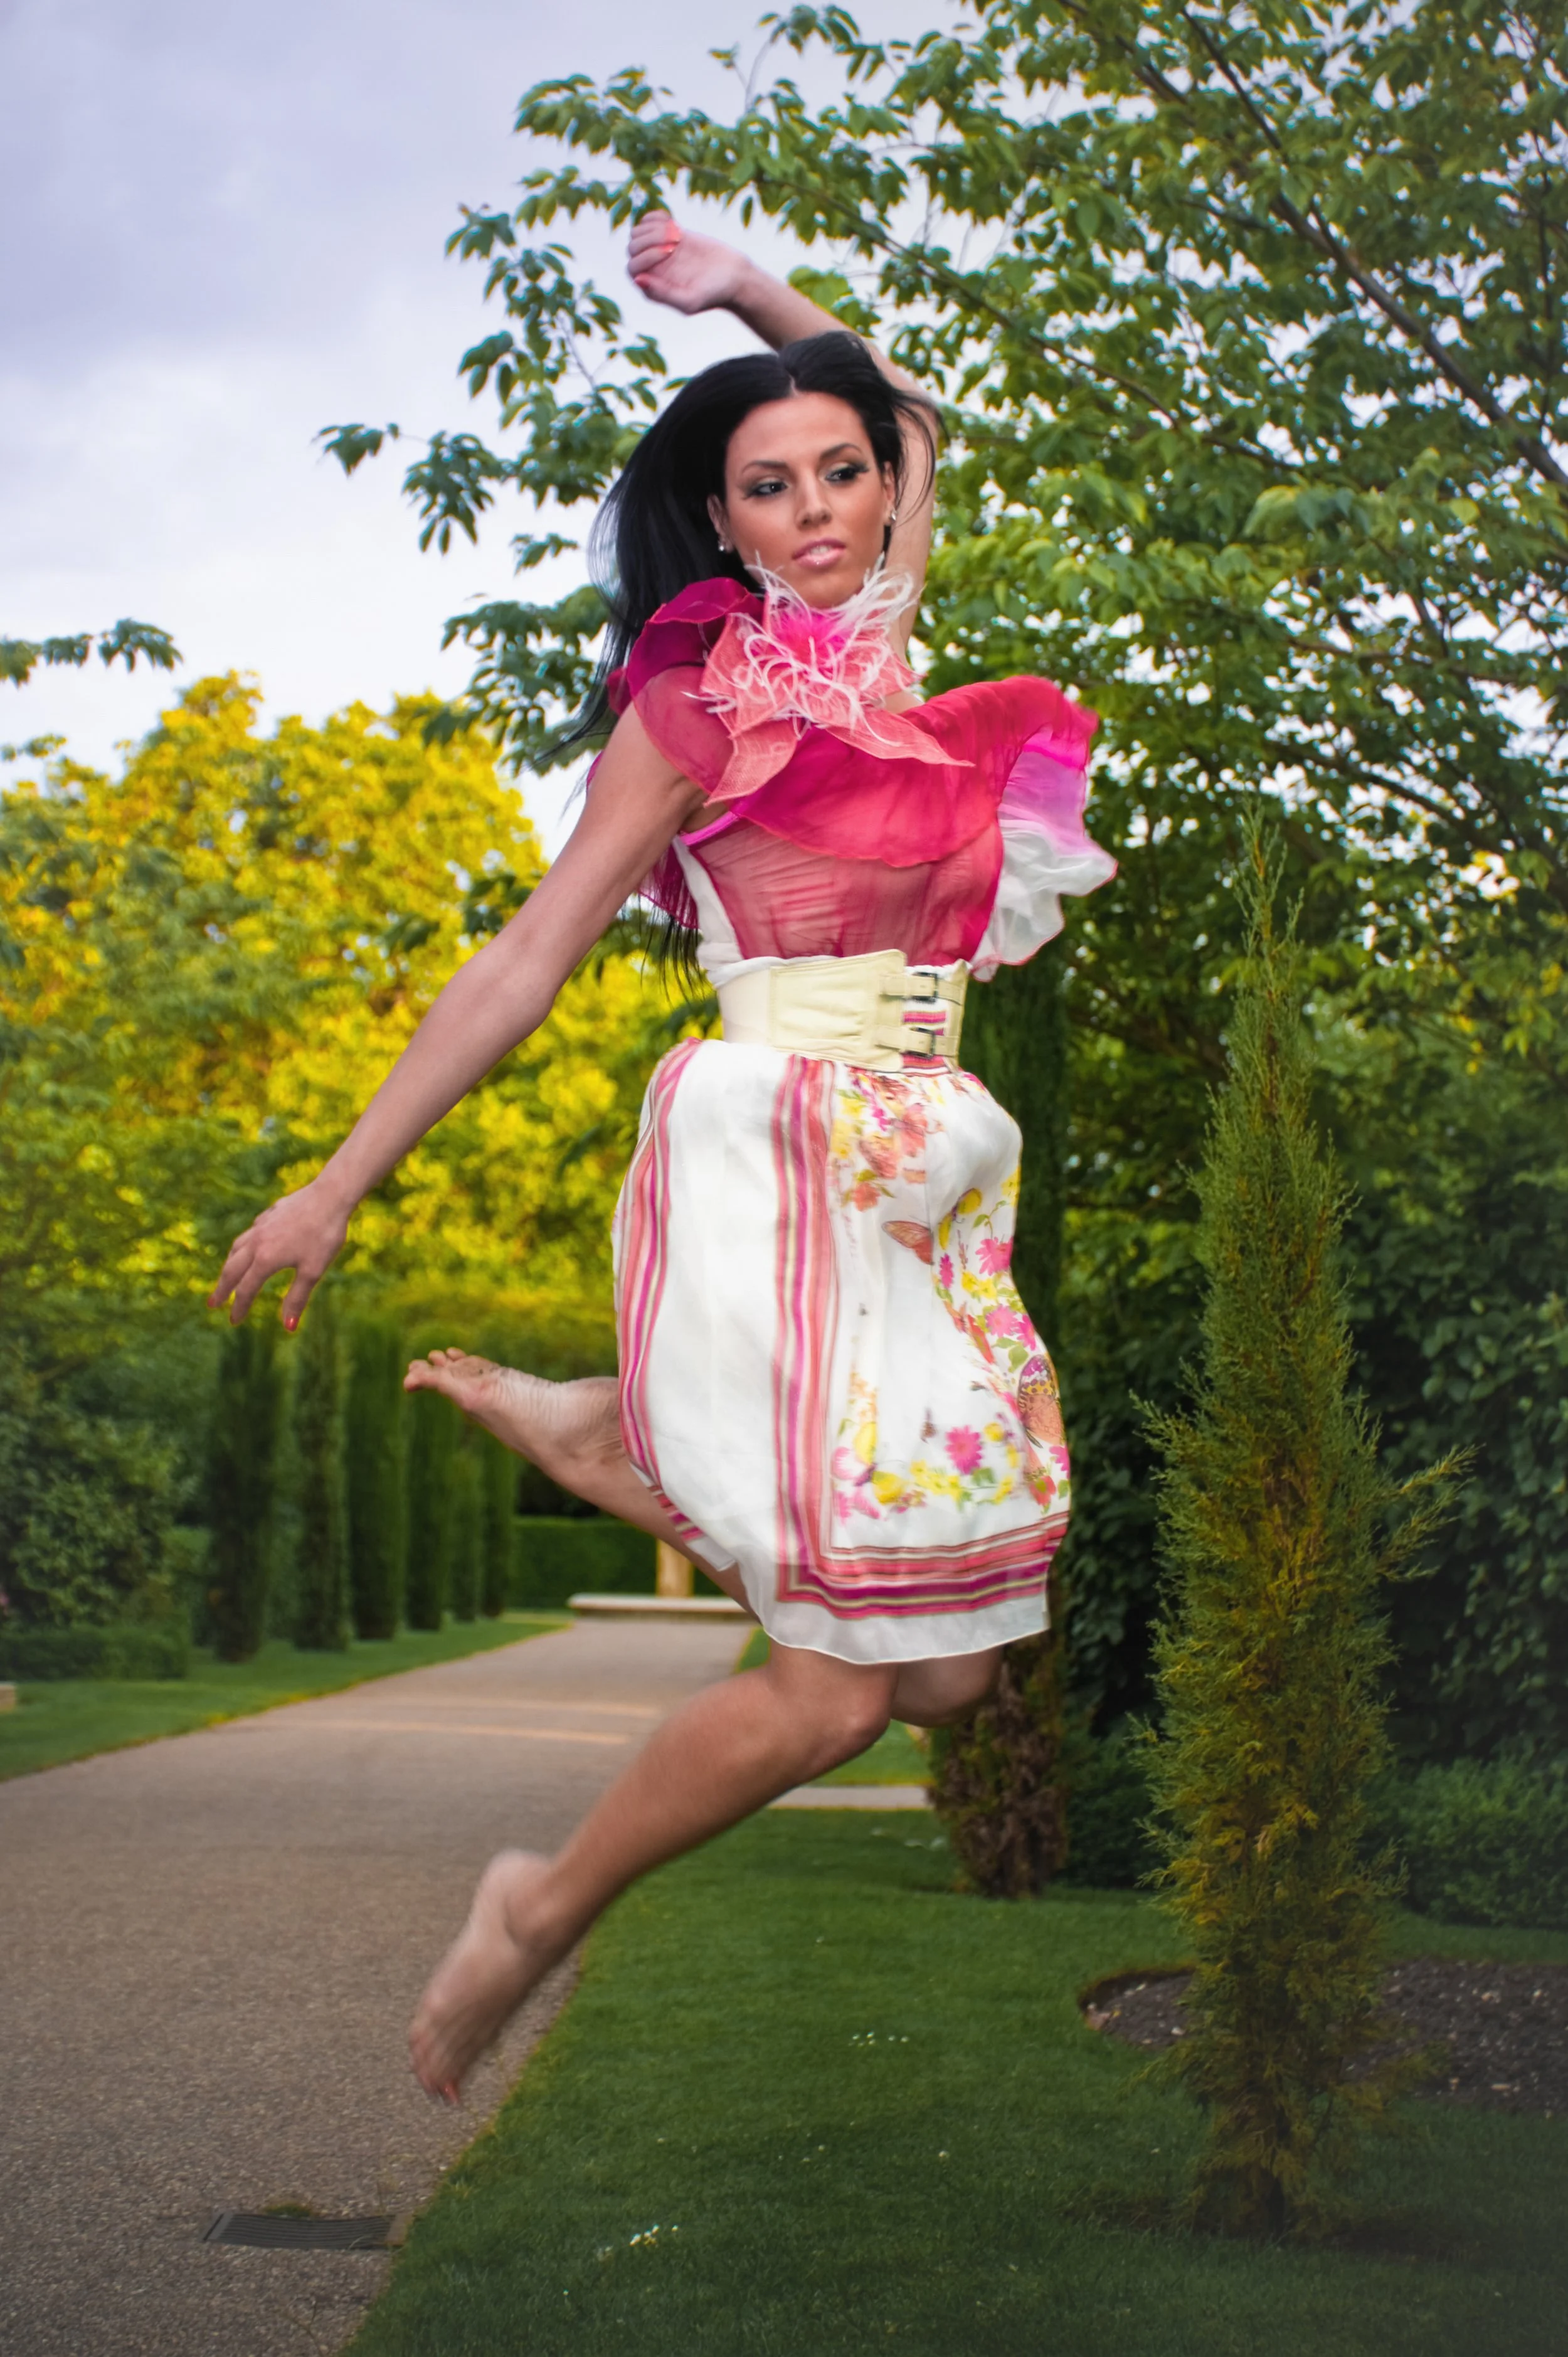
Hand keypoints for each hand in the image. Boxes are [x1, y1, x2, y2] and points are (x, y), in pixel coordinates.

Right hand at [207, 1173, 352, 1329]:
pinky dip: (242, 1245)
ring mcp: (261, 1225)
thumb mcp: (313, 1271)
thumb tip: (287, 1328)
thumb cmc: (324, 1236)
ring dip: (229, 1265)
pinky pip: (249, 1233)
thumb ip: (297, 1298)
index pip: (246, 1289)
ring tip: (227, 1276)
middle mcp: (257, 1242)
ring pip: (237, 1248)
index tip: (233, 1321)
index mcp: (266, 1260)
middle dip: (222, 1288)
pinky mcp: (270, 1213)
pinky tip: (249, 1246)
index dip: (239, 1307)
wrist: (330, 1196)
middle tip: (213, 1303)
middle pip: (232, 1269)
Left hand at [627, 211, 749, 315]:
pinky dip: (656, 217)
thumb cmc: (714, 294)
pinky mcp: (671, 236)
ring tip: (676, 233)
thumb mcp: (690, 301)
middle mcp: (654, 270)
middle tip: (675, 241)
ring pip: (639, 233)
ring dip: (653, 228)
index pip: (633, 268)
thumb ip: (663, 294)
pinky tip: (673, 222)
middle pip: (632, 248)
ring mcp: (661, 251)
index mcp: (654, 288)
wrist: (735, 277)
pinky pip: (650, 221)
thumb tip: (638, 279)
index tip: (671, 251)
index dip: (646, 256)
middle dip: (650, 239)